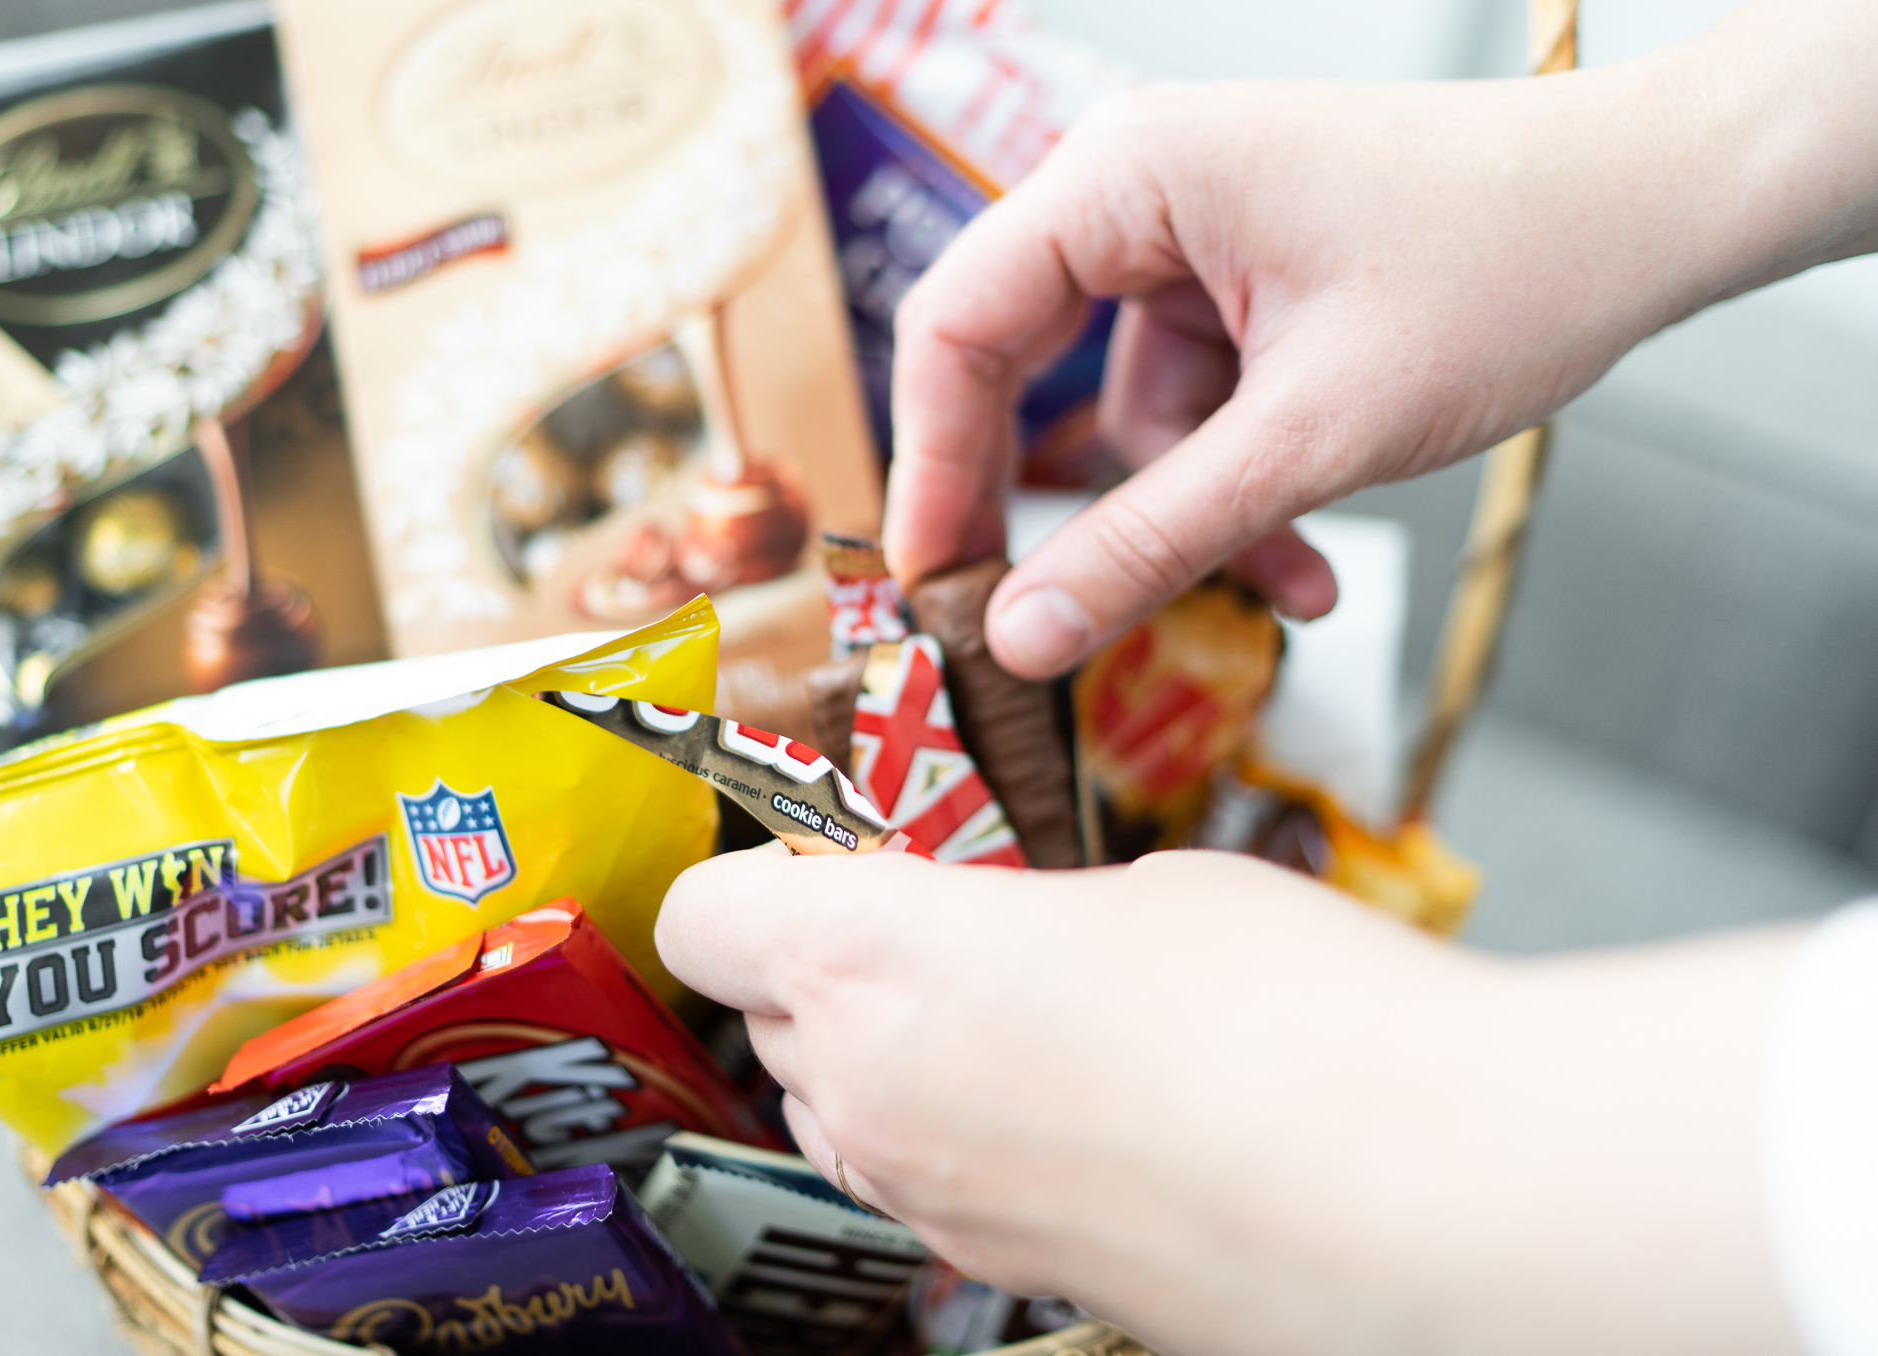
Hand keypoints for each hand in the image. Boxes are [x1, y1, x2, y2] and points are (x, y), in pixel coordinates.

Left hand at [656, 845, 1798, 1355]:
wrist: (1432, 1199)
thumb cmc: (1295, 1015)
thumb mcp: (1142, 889)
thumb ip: (1020, 911)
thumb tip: (1010, 935)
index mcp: (869, 960)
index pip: (701, 920)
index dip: (751, 885)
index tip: (825, 859)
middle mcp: (867, 1093)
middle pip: (770, 1017)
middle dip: (834, 968)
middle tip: (950, 927)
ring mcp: (931, 1203)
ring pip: (844, 1111)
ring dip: (895, 1059)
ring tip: (1031, 1020)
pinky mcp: (1004, 1274)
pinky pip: (930, 1186)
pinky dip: (969, 1141)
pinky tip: (1087, 1110)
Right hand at [882, 0, 1877, 678]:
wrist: (1656, 207)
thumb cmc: (1505, 272)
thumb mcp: (1311, 434)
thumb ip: (1151, 539)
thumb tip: (1015, 637)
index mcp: (1123, 176)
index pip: (954, 327)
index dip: (928, 468)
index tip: (934, 590)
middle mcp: (1134, 187)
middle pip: (1018, 366)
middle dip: (1059, 506)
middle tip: (1035, 624)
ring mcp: (1190, 231)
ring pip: (1126, 407)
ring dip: (1193, 510)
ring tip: (1291, 579)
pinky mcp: (1240, 277)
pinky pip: (1197, 402)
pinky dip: (1243, 480)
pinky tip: (1312, 552)